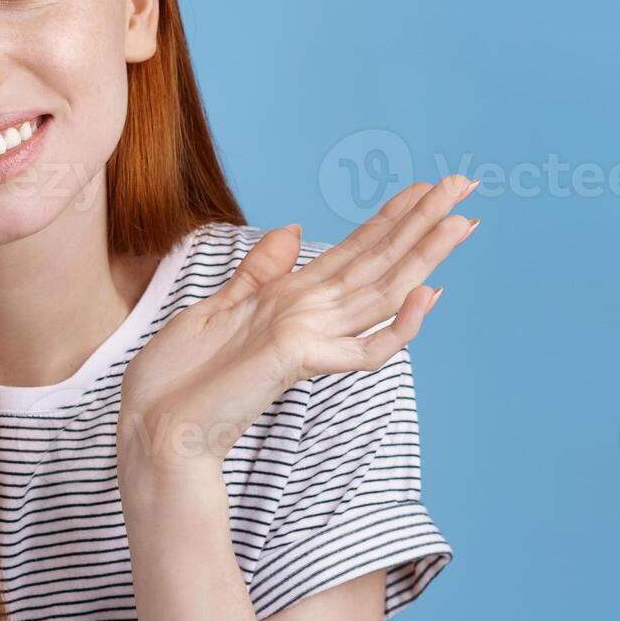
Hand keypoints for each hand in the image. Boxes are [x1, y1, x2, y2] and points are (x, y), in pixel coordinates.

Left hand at [118, 174, 479, 474]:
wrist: (153, 433)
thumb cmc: (177, 381)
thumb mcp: (214, 307)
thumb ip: (258, 272)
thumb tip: (292, 228)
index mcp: (293, 300)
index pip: (356, 251)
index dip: (391, 219)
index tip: (424, 188)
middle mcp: (311, 317)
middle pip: (380, 263)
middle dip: (423, 223)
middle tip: (465, 187)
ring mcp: (310, 339)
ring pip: (383, 293)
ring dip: (424, 256)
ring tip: (462, 220)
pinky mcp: (299, 360)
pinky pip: (365, 348)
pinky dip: (400, 325)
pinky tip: (427, 292)